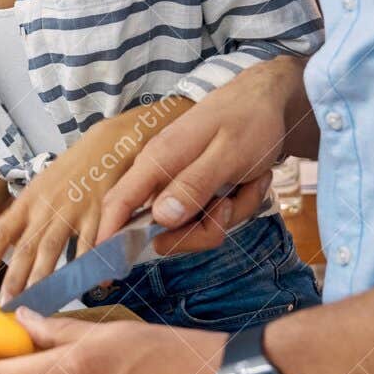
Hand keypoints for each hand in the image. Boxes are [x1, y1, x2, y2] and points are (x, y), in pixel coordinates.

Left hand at [0, 99, 189, 302]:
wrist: (106, 145)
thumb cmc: (69, 171)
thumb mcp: (35, 189)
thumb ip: (10, 215)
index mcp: (29, 202)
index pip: (2, 232)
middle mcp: (47, 208)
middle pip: (27, 246)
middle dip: (15, 278)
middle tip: (5, 304)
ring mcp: (73, 212)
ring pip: (54, 248)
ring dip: (44, 277)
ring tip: (36, 301)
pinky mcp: (100, 215)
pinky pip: (93, 245)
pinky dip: (92, 266)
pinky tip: (91, 285)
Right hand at [99, 58, 306, 244]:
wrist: (269, 100)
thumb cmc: (248, 120)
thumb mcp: (228, 154)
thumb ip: (193, 185)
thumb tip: (160, 219)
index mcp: (158, 161)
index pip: (118, 204)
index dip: (107, 238)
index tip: (104, 273)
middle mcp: (161, 174)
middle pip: (163, 230)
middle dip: (202, 230)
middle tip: (228, 207)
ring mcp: (180, 183)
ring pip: (193, 227)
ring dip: (227, 215)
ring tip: (247, 182)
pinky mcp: (197, 188)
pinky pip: (211, 216)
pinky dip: (236, 205)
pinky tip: (251, 181)